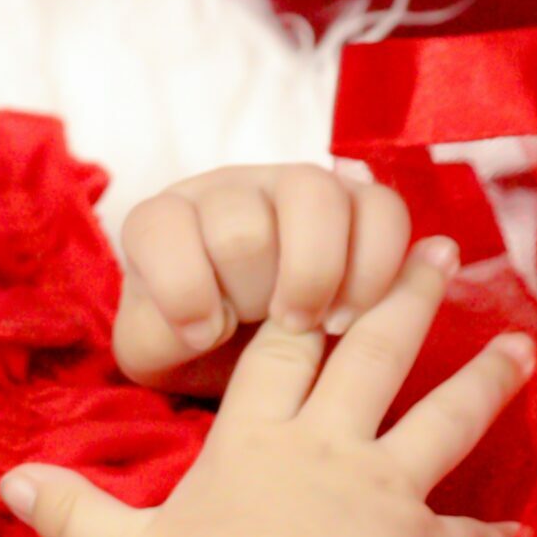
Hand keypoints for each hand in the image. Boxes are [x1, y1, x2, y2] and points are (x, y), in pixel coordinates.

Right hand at [0, 236, 531, 536]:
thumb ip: (71, 512)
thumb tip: (6, 486)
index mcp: (254, 441)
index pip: (277, 353)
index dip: (298, 306)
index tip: (325, 262)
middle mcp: (326, 448)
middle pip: (372, 356)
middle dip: (403, 298)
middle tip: (433, 251)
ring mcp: (381, 490)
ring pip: (444, 420)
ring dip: (484, 381)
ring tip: (521, 344)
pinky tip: (519, 536)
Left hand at [112, 164, 411, 397]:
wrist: (245, 345)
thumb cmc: (190, 342)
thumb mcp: (153, 351)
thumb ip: (156, 337)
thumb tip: (208, 327)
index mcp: (159, 222)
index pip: (161, 228)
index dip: (184, 290)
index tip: (203, 338)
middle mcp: (224, 190)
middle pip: (243, 230)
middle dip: (254, 295)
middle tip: (263, 332)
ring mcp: (292, 185)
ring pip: (314, 198)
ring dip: (316, 276)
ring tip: (315, 327)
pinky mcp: (357, 200)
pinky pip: (383, 210)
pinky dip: (374, 269)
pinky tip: (351, 313)